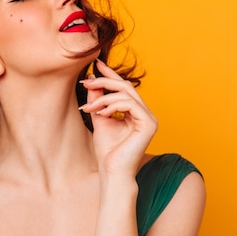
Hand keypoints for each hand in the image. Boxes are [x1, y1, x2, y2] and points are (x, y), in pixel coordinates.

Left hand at [79, 60, 157, 176]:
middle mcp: (145, 113)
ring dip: (103, 97)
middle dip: (104, 81)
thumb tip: (92, 80)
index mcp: (136, 112)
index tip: (96, 64)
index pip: (124, 88)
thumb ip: (98, 100)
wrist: (112, 171)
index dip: (111, 74)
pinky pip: (130, 104)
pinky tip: (101, 114)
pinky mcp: (150, 124)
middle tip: (87, 82)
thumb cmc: (107, 150)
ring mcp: (150, 118)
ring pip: (126, 93)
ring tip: (89, 108)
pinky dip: (113, 105)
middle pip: (126, 87)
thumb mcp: (99, 118)